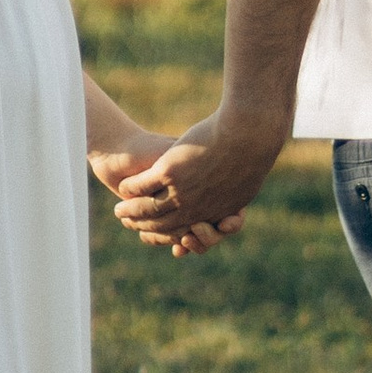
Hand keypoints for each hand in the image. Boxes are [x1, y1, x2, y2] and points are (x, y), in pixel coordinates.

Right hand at [111, 110, 286, 252]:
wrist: (248, 134)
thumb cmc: (251, 154)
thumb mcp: (244, 185)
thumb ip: (231, 200)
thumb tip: (231, 212)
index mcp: (212, 215)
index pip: (183, 234)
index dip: (165, 238)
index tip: (151, 236)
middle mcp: (194, 209)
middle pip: (161, 225)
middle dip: (142, 227)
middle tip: (128, 223)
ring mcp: (181, 192)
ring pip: (148, 208)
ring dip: (130, 211)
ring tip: (119, 211)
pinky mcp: (169, 171)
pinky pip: (143, 186)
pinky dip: (131, 190)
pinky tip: (123, 188)